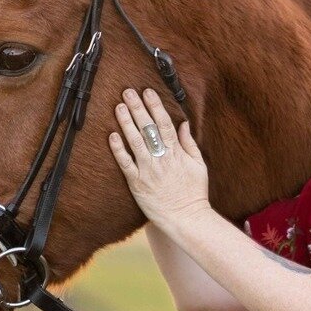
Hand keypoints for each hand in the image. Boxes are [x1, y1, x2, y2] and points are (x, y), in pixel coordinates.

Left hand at [108, 88, 209, 231]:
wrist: (186, 218)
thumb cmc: (194, 193)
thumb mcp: (199, 166)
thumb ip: (189, 144)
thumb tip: (184, 124)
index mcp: (176, 153)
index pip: (164, 124)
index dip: (155, 106)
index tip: (147, 92)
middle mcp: (161, 159)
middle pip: (148, 128)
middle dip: (138, 108)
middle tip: (128, 92)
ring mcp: (148, 170)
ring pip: (135, 141)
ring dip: (126, 122)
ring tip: (119, 106)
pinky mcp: (137, 183)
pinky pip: (125, 163)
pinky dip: (118, 149)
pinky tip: (112, 135)